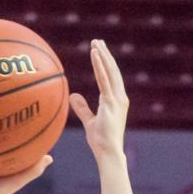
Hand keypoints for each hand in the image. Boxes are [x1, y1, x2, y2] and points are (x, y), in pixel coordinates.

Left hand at [69, 39, 128, 160]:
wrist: (108, 152)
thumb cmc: (100, 141)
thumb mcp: (89, 121)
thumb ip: (82, 108)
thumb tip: (72, 96)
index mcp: (115, 100)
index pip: (111, 77)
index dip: (105, 63)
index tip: (99, 51)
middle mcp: (119, 96)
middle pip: (112, 70)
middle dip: (105, 54)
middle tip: (97, 41)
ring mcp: (117, 99)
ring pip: (110, 71)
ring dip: (102, 56)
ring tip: (95, 43)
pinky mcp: (111, 102)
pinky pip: (104, 80)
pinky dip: (100, 66)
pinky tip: (95, 55)